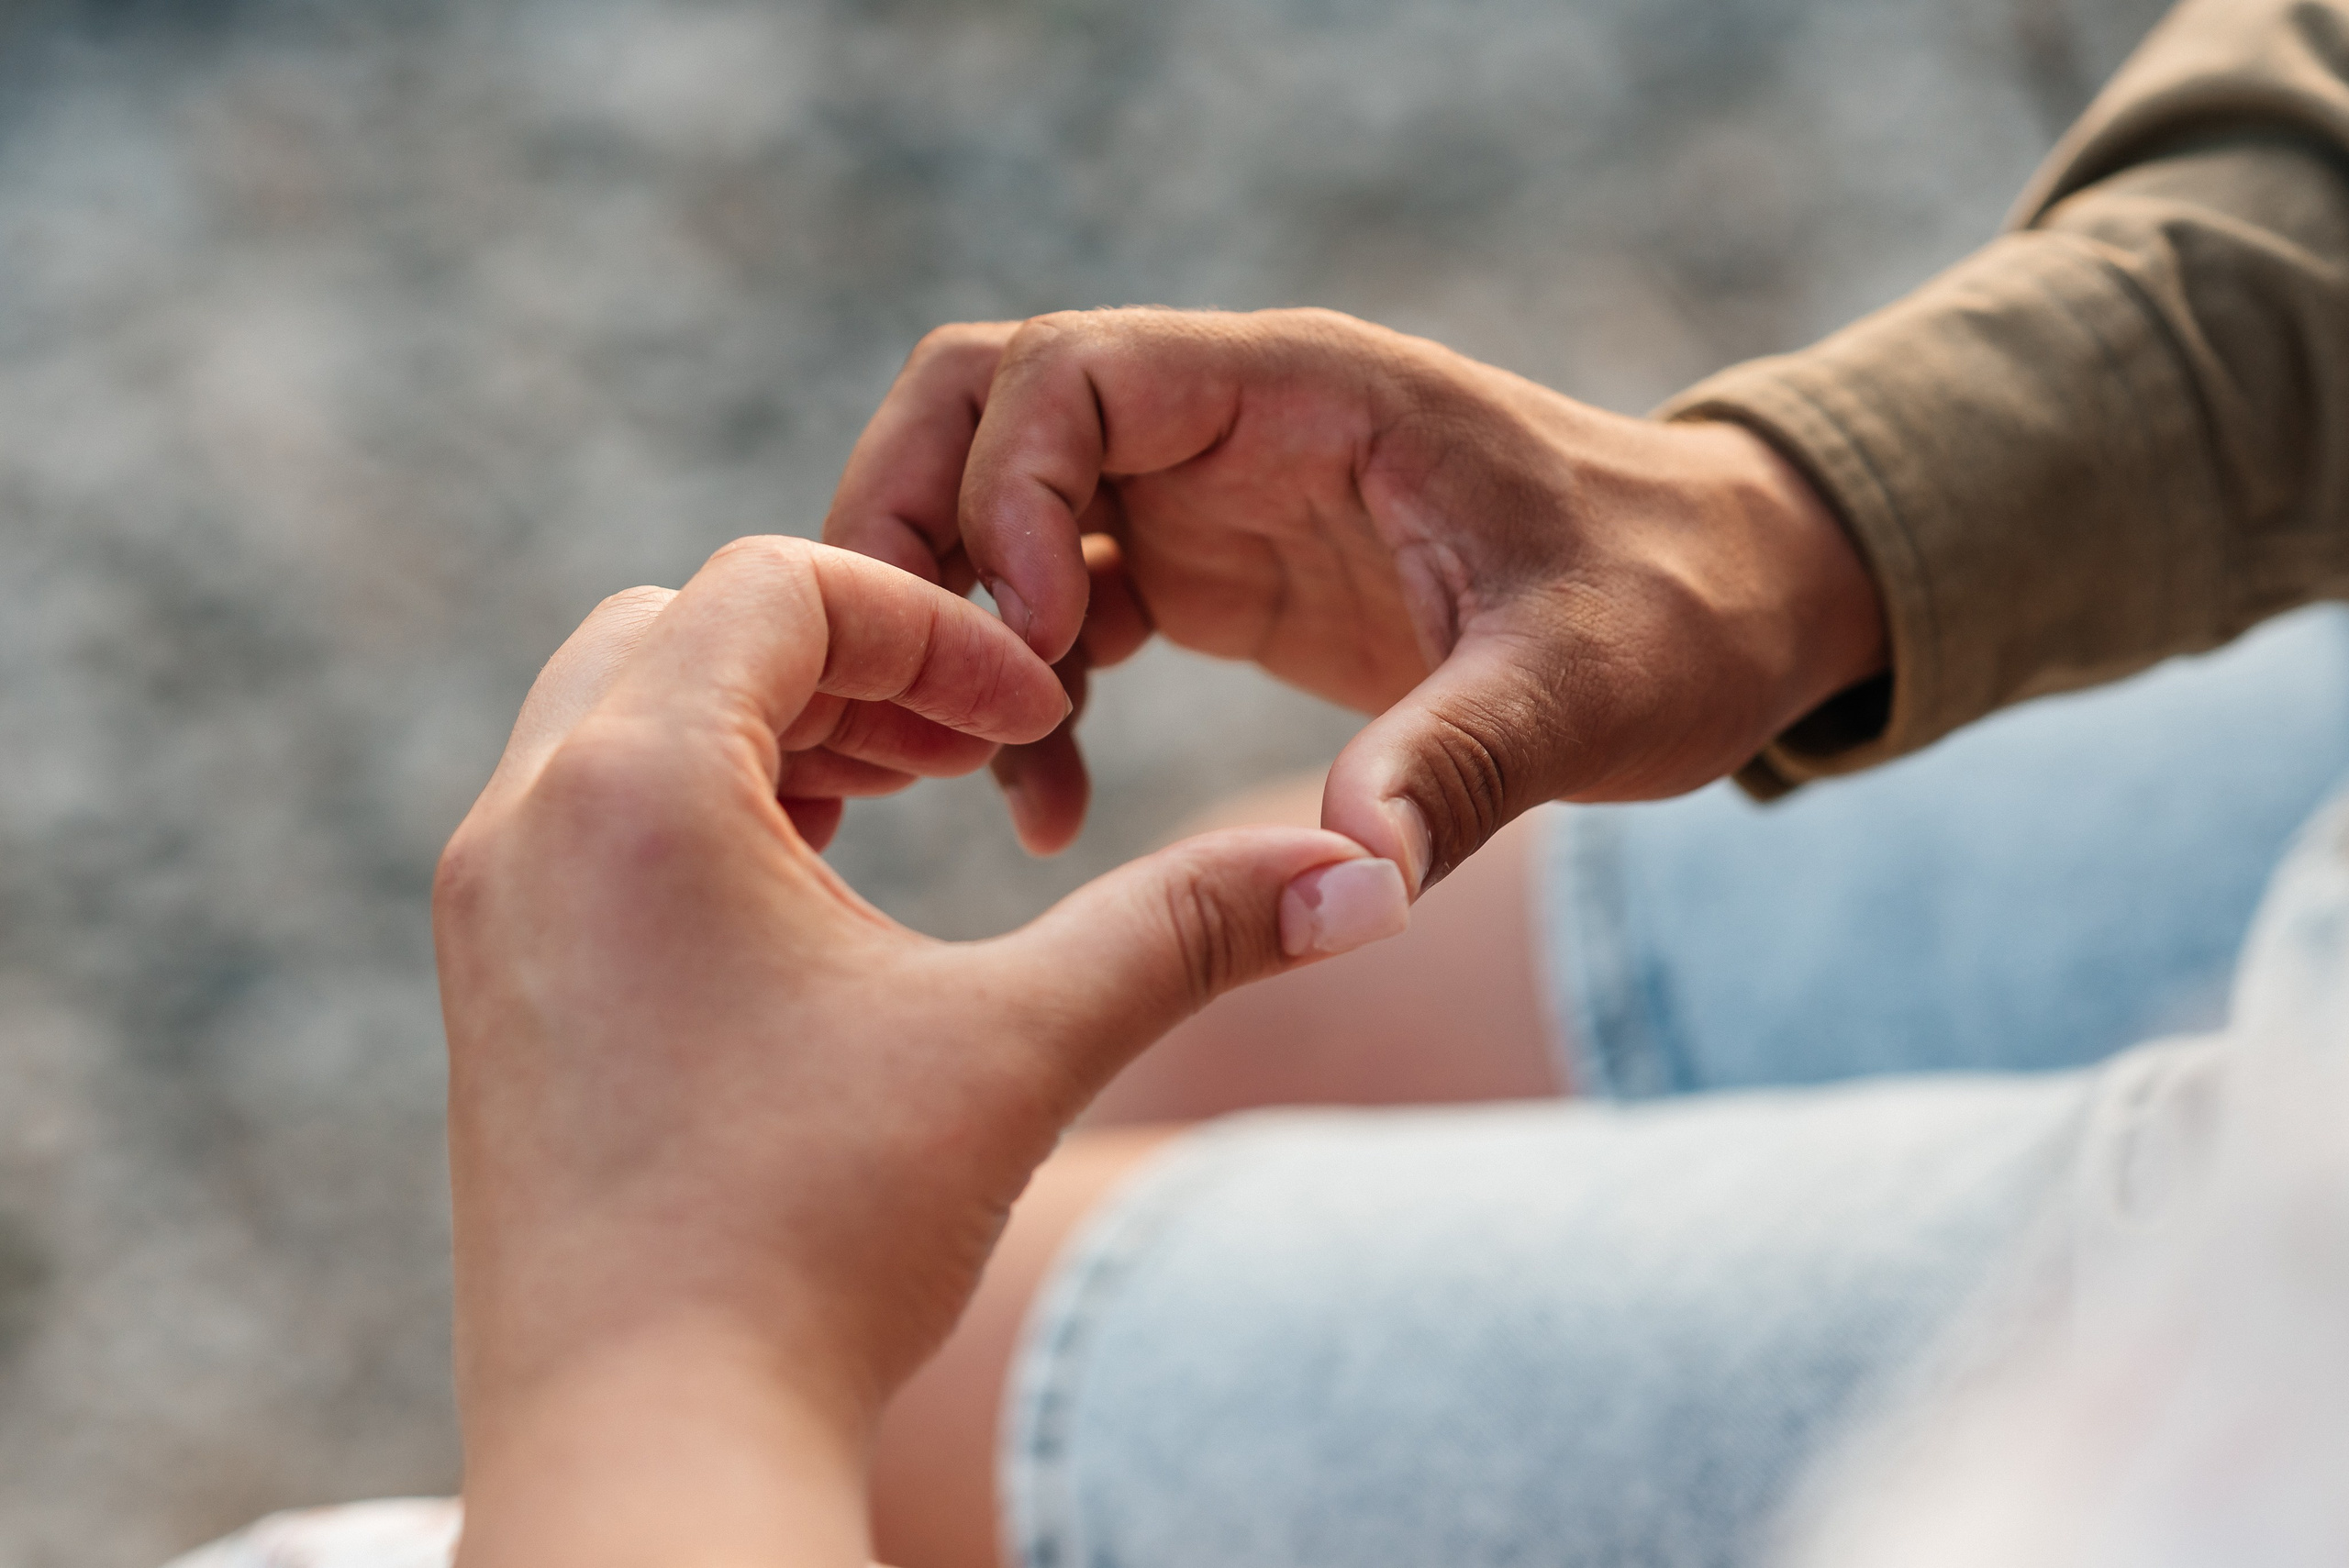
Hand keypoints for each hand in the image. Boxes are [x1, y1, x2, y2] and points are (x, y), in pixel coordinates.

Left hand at [433, 537, 1405, 1567]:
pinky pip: (589, 819)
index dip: (937, 630)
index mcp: (633, 784)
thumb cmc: (817, 1240)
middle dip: (844, 659)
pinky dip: (703, 807)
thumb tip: (1364, 875)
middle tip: (966, 752)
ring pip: (624, 718)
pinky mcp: (497, 990)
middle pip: (684, 627)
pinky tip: (813, 900)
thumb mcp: (1021, 1048)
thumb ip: (1188, 927)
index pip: (781, 585)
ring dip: (771, 727)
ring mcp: (491, 910)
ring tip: (901, 807)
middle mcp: (526, 821)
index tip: (1034, 726)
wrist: (650, 1450)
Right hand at [825, 307, 1886, 887]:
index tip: (1043, 651)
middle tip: (917, 700)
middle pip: (981, 411)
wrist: (1718, 610)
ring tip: (994, 780)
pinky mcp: (1208, 578)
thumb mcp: (1592, 685)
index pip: (1070, 371)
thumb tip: (1358, 877)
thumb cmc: (1676, 613)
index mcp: (1302, 393)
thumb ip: (1470, 760)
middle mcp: (1227, 425)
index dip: (1009, 494)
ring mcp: (1205, 498)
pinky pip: (1052, 609)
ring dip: (954, 630)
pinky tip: (1050, 808)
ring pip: (992, 509)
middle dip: (911, 536)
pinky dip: (1022, 696)